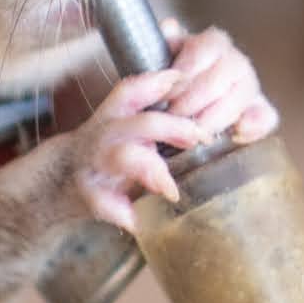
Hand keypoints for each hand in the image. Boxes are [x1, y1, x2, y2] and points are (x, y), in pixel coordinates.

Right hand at [53, 27, 276, 230]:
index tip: (184, 79)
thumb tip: (247, 121)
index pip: (137, 87)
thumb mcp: (134, 125)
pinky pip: (103, 203)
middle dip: (172, 127)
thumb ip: (174, 116)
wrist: (56, 181)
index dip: (159, 82)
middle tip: (201, 137)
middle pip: (142, 122)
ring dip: (149, 170)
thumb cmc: (111, 151)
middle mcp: (107, 132)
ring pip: (123, 158)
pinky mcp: (86, 194)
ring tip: (170, 188)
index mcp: (119, 113)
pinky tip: (135, 223)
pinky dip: (119, 213)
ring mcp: (94, 163)